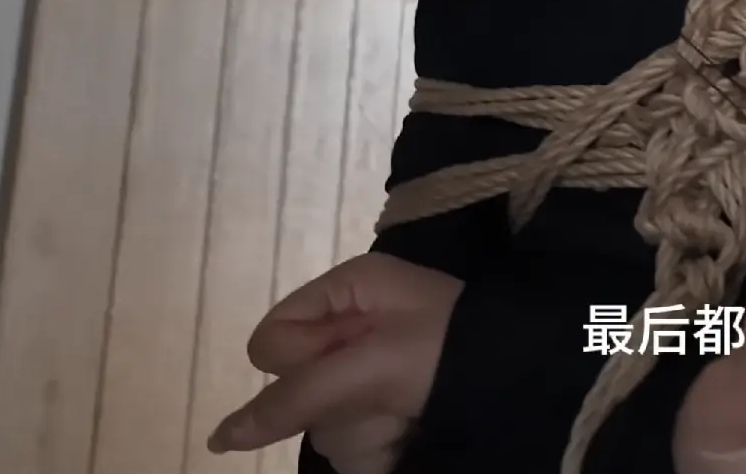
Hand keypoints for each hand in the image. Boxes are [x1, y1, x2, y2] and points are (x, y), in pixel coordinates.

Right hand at [206, 253, 462, 473]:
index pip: (271, 343)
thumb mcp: (371, 362)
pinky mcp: (382, 419)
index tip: (343, 359)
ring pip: (322, 430)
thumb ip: (295, 396)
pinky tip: (413, 432)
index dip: (300, 360)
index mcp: (347, 295)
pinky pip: (351, 451)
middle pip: (294, 393)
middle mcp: (350, 333)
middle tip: (387, 389)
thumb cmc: (449, 352)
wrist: (527, 381)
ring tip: (410, 412)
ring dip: (366, 430)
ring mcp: (365, 380)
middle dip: (339, 401)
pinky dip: (382, 450)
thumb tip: (217, 440)